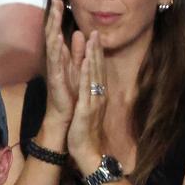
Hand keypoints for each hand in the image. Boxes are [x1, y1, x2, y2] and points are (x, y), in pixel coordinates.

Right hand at [43, 0, 85, 126]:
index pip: (58, 31)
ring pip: (52, 44)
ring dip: (53, 28)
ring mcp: (54, 68)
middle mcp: (55, 60)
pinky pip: (55, 61)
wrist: (65, 115)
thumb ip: (77, 51)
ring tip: (54, 13)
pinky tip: (58, 38)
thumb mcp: (76, 67)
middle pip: (52, 33)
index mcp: (61, 57)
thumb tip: (79, 33)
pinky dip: (57, 49)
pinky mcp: (55, 78)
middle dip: (54, 16)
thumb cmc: (70, 92)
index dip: (58, 16)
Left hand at [67, 31, 105, 162]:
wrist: (88, 152)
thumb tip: (91, 86)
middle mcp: (99, 96)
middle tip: (95, 31)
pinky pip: (87, 88)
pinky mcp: (87, 109)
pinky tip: (86, 61)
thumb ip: (90, 97)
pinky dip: (87, 74)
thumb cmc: (86, 133)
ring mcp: (94, 102)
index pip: (98, 72)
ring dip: (93, 56)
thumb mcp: (88, 110)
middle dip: (97, 50)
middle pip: (98, 69)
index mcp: (98, 96)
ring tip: (92, 38)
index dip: (97, 55)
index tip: (95, 38)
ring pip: (94, 75)